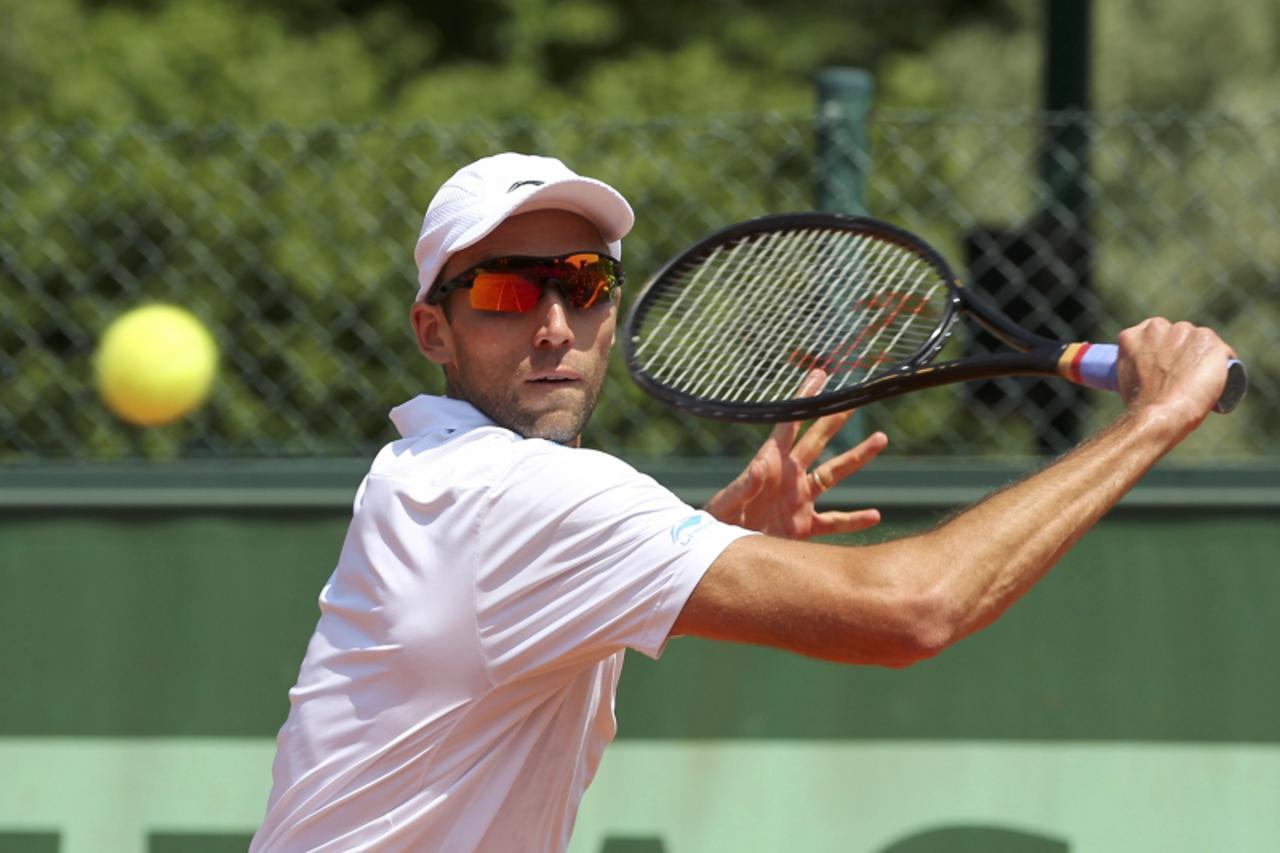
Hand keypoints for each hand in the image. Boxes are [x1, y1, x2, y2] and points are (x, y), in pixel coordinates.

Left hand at [704, 371, 887, 538]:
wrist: (721, 556)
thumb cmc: (716, 524)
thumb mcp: (728, 504)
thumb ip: (744, 486)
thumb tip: (760, 466)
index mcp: (769, 464)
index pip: (789, 424)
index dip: (804, 400)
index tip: (820, 376)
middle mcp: (788, 476)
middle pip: (817, 440)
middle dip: (835, 418)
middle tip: (855, 397)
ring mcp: (798, 500)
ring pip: (834, 474)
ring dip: (857, 457)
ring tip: (880, 438)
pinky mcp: (804, 526)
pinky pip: (834, 521)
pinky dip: (854, 520)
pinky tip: (875, 515)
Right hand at [1116, 317, 1237, 438]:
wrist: (1159, 414)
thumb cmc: (1140, 404)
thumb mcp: (1123, 376)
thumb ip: (1133, 363)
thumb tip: (1143, 369)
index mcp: (1134, 334)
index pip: (1155, 334)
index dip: (1163, 349)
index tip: (1166, 365)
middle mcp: (1158, 327)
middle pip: (1179, 334)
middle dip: (1183, 349)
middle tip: (1183, 375)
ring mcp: (1185, 333)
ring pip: (1201, 342)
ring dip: (1202, 355)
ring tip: (1200, 380)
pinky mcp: (1210, 342)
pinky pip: (1224, 353)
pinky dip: (1223, 365)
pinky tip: (1219, 379)